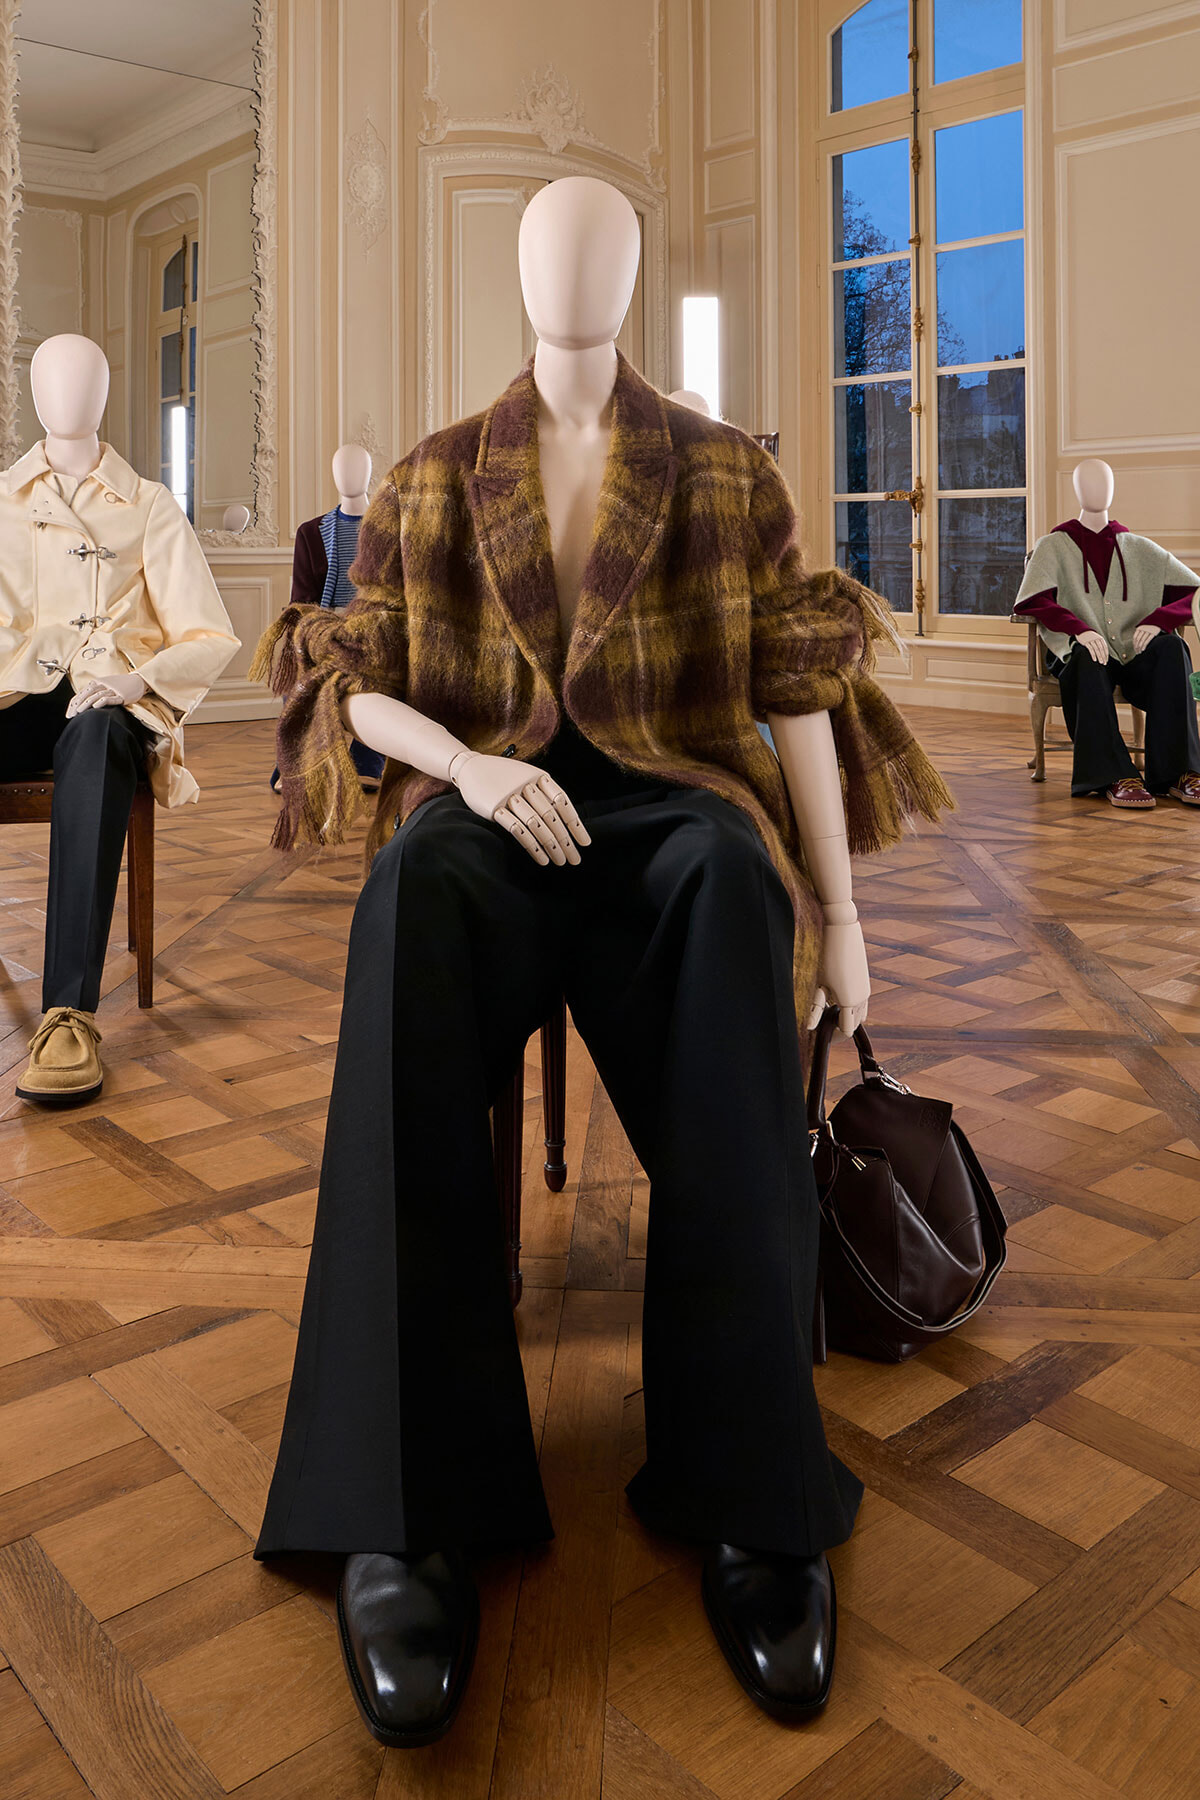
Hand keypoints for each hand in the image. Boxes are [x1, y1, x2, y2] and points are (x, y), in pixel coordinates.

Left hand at [65, 671, 146, 716]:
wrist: (138, 681)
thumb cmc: (121, 686)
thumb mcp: (107, 688)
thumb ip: (95, 694)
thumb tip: (82, 706)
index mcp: (98, 682)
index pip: (82, 693)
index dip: (74, 703)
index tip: (69, 714)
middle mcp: (103, 684)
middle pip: (87, 693)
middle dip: (78, 704)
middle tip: (71, 715)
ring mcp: (112, 689)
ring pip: (96, 695)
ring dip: (87, 703)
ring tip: (79, 711)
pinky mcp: (121, 695)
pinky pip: (110, 697)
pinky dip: (102, 701)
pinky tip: (95, 706)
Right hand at [453, 753, 590, 866]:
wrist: (470, 768)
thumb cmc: (504, 776)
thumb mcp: (527, 777)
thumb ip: (544, 794)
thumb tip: (566, 822)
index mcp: (539, 776)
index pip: (562, 801)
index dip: (575, 823)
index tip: (585, 842)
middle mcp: (526, 785)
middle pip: (551, 816)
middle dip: (565, 840)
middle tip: (575, 859)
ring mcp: (509, 796)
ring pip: (536, 824)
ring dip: (551, 845)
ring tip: (560, 861)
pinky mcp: (494, 808)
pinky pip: (517, 829)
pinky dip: (531, 846)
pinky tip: (541, 858)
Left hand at [806, 919, 869, 1036]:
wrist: (841, 928)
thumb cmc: (826, 955)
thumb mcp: (817, 982)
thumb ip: (815, 1006)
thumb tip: (809, 1027)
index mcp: (850, 1002)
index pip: (847, 1030)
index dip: (834, 1037)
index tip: (821, 1037)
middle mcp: (862, 998)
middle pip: (855, 1024)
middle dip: (841, 1028)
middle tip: (824, 1028)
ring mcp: (866, 989)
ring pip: (861, 1014)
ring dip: (848, 1017)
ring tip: (829, 1013)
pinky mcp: (865, 981)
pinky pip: (861, 1002)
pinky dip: (851, 1007)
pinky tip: (834, 999)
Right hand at [1077, 631, 1108, 664]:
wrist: (1082, 630)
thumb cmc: (1090, 636)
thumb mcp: (1097, 638)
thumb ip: (1100, 644)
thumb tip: (1104, 652)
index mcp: (1101, 638)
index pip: (1105, 647)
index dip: (1106, 654)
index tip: (1106, 660)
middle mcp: (1097, 639)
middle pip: (1101, 649)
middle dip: (1103, 657)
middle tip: (1104, 663)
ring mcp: (1091, 640)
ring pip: (1097, 650)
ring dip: (1099, 657)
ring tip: (1100, 662)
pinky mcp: (1086, 642)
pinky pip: (1091, 649)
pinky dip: (1093, 655)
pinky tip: (1095, 659)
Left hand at [1133, 622, 1161, 655]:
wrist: (1160, 624)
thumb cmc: (1150, 630)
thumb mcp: (1144, 630)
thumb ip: (1139, 635)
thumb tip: (1134, 645)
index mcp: (1139, 628)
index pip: (1135, 637)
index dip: (1134, 644)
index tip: (1135, 649)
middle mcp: (1143, 628)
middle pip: (1138, 639)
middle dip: (1137, 647)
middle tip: (1137, 652)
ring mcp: (1149, 630)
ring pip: (1142, 640)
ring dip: (1140, 647)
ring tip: (1140, 652)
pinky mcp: (1154, 633)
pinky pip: (1147, 640)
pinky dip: (1144, 645)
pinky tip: (1143, 649)